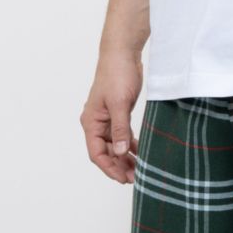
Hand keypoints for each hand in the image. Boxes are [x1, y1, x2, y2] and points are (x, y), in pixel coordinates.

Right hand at [79, 52, 143, 183]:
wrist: (123, 53)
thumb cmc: (117, 74)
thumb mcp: (120, 103)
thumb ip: (120, 129)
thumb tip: (121, 152)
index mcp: (91, 122)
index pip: (97, 153)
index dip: (109, 168)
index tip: (124, 178)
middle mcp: (96, 123)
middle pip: (106, 152)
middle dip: (120, 165)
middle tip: (136, 177)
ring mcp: (107, 119)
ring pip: (115, 145)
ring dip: (126, 157)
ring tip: (140, 169)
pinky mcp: (118, 113)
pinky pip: (122, 135)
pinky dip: (130, 144)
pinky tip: (141, 152)